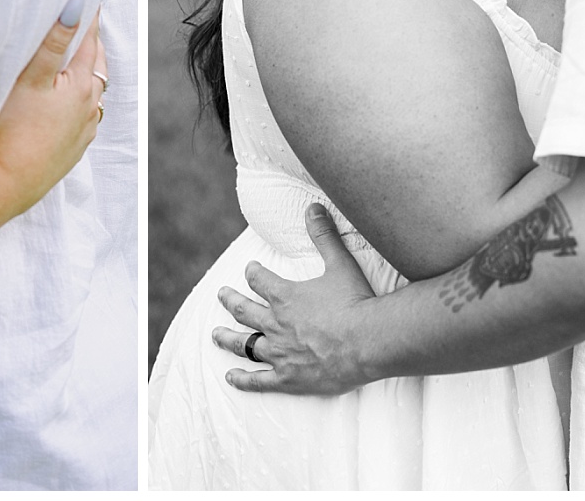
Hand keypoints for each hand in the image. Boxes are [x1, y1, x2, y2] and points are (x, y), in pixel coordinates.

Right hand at [0, 7, 105, 213]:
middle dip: (92, 47)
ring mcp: (83, 133)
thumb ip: (54, 41)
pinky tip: (68, 104)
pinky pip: (85, 119)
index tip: (87, 0)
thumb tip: (77, 7)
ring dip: (87, 77)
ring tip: (77, 62)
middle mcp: (89, 109)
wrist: (5, 183)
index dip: (87, 20)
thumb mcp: (32, 77)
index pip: (89, 43)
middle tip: (85, 28)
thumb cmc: (14, 128)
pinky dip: (81, 104)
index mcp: (81, 86)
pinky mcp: (72, 151)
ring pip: (93, 96)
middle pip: (97, 68)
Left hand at [209, 204, 375, 395]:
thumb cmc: (355, 302)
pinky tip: (230, 377)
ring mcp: (280, 352)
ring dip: (229, 339)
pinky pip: (259, 380)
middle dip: (231, 301)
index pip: (259, 280)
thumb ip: (324, 235)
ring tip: (216, 335)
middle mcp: (276, 324)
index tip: (250, 269)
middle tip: (221, 295)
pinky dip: (243, 379)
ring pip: (245, 344)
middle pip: (244, 311)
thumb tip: (312, 206)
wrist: (368, 341)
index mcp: (285, 296)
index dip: (253, 273)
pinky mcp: (289, 377)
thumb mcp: (340, 263)